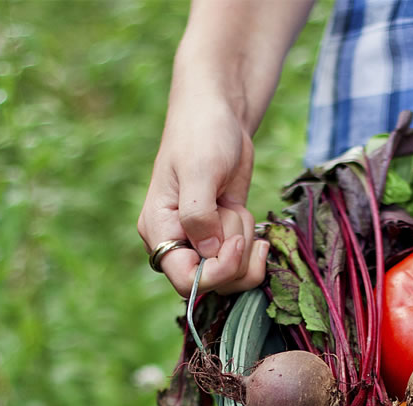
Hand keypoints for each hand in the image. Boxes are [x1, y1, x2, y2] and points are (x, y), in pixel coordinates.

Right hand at [137, 96, 269, 297]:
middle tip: (235, 214)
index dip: (216, 273)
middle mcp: (177, 242)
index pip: (185, 280)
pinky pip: (243, 262)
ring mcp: (202, 242)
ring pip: (232, 277)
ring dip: (245, 246)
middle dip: (236, 255)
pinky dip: (253, 245)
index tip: (235, 243)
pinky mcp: (224, 236)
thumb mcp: (199, 171)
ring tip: (237, 209)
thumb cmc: (202, 135)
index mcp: (159, 230)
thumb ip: (199, 215)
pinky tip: (247, 218)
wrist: (219, 115)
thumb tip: (209, 253)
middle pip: (213, 284)